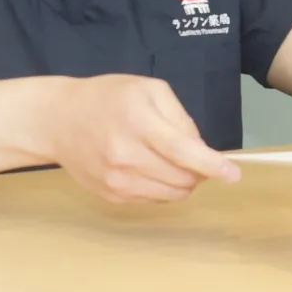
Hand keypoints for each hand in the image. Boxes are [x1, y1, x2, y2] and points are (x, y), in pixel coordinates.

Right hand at [47, 74, 239, 202]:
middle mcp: (126, 156)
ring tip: (171, 161)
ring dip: (184, 182)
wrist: (58, 120)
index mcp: (138, 123)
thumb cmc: (108, 98)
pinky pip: (154, 201)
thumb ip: (180, 117)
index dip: (212, 165)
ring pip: (171, 194)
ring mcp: (117, 181)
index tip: (233, 174)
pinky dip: (163, 188)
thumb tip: (201, 149)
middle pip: (182, 178)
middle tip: (194, 156)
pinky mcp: (111, 197)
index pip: (183, 152)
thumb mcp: (148, 90)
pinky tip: (151, 169)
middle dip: (199, 171)